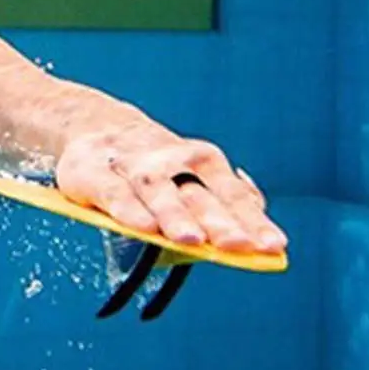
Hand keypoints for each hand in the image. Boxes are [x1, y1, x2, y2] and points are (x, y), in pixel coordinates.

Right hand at [55, 121, 286, 253]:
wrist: (93, 123)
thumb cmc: (155, 162)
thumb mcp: (192, 172)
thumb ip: (224, 199)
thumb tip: (257, 227)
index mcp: (200, 161)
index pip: (231, 193)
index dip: (252, 219)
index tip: (275, 245)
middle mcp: (170, 160)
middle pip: (198, 193)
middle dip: (219, 220)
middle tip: (240, 245)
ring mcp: (132, 166)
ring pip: (158, 191)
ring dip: (175, 215)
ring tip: (192, 240)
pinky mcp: (95, 174)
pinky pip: (116, 194)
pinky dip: (130, 210)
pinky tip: (144, 227)